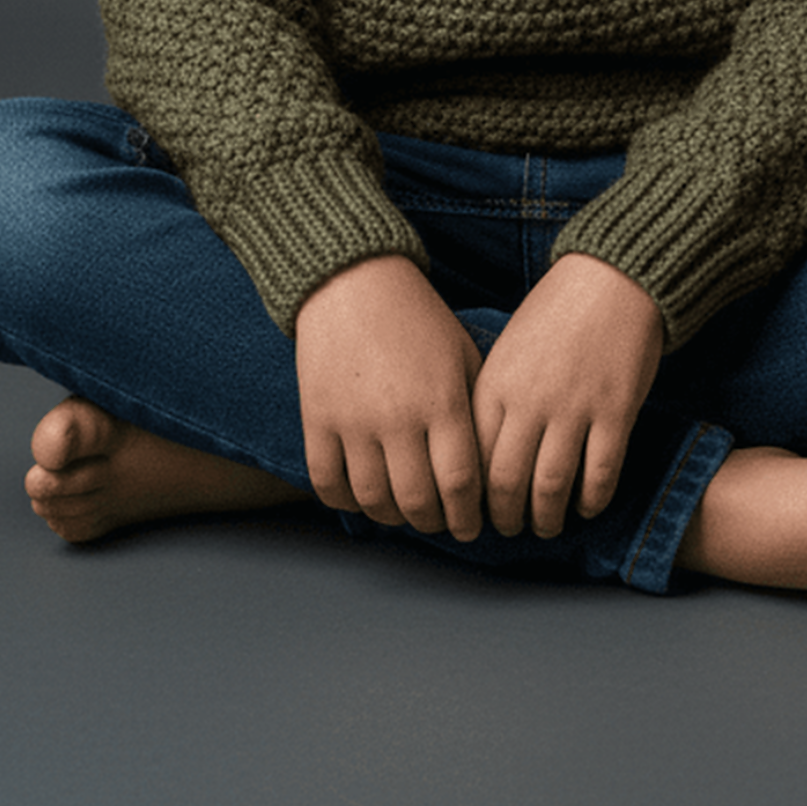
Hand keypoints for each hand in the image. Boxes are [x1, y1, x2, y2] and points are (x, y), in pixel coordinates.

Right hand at [293, 256, 483, 539]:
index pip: (460, 484)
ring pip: (374, 501)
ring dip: (393, 516)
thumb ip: (477, 408)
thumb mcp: (462, 353)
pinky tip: (364, 496)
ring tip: (405, 511)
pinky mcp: (317, 419)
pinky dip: (347, 501)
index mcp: (443, 400)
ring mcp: (353, 421)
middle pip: (418, 502)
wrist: (352, 279)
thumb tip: (488, 467)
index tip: (472, 526)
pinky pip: (328, 484)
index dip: (468, 516)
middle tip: (441, 522)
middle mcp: (399, 417)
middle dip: (434, 522)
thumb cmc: (417, 317)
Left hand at [471, 254, 664, 539]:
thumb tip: (481, 454)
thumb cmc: (556, 312)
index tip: (478, 510)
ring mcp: (574, 408)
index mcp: (495, 384)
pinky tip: (587, 505)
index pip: (473, 459)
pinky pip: (600, 475)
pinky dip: (592, 500)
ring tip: (548, 526)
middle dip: (507, 518)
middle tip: (511, 529)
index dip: (473, 496)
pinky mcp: (615, 412)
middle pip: (507, 484)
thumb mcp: (508, 348)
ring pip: (552, 488)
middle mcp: (529, 401)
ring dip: (547, 519)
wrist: (612, 279)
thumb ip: (493, 397)